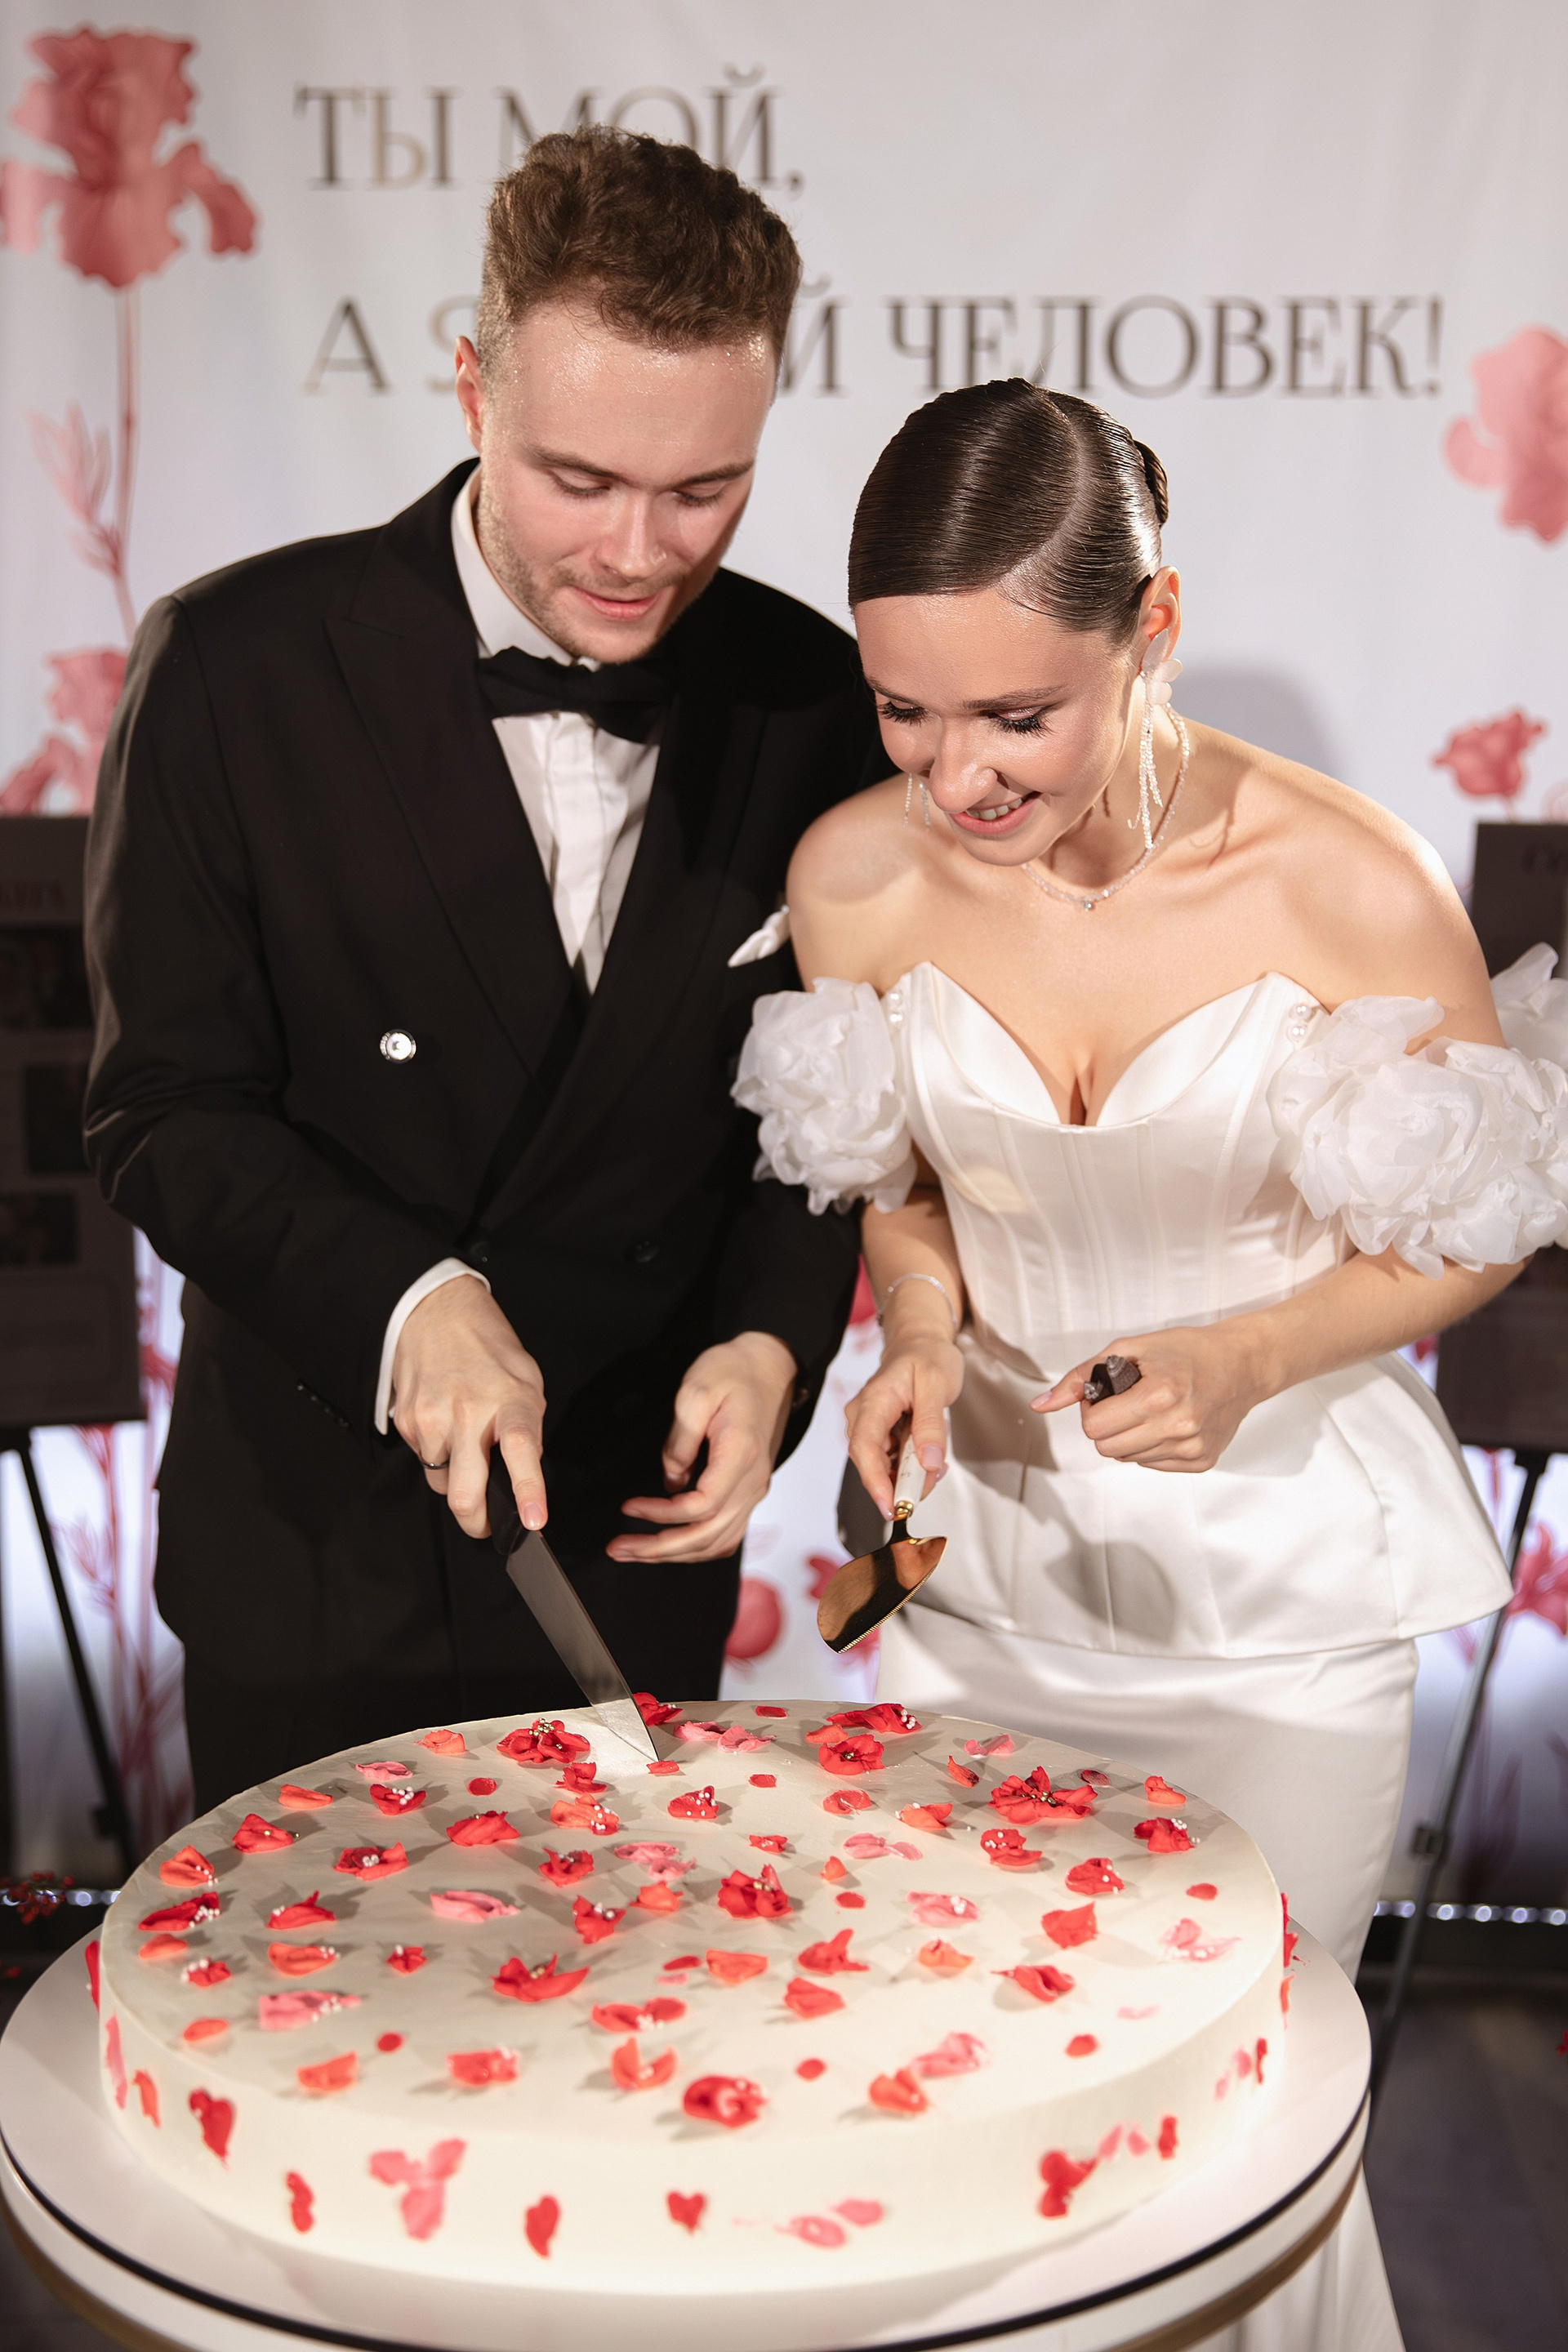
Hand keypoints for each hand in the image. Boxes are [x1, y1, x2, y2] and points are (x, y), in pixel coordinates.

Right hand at [391, 1275, 547, 1538]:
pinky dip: (437, 1455)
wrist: (435, 1311)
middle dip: (475, 1522)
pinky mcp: (405, 1422)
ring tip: (464, 1444)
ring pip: (442, 1484)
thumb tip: (524, 1476)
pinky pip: (424, 1460)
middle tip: (486, 1523)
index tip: (531, 1521)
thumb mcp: (525, 1381)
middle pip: (463, 1494)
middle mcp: (467, 1412)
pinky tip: (444, 1424)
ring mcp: (431, 1419)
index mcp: (510, 1400)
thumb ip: (528, 1429)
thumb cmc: (487, 1348)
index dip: (527, 1490)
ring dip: (455, 1480)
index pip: (520, 1450)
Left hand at [609, 1332, 796, 1563]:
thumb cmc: (733, 1372)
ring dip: (675, 1553)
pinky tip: (671, 1544)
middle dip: (660, 1549)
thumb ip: (679, 1441)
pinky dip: (697, 1546)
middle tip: (619, 1548)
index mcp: (741, 1455)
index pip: (702, 1506)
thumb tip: (670, 1481)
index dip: (662, 1514)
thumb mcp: (696, 1391)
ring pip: (718, 1541)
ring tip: (636, 1551)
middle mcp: (753, 1480)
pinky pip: (727, 1532)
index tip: (629, 1506)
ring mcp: (755, 1489)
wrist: (770, 1366)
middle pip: (708, 1535)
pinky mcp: (749, 1489)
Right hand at [846, 1332, 963, 1516]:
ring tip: (937, 1466)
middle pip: (872, 1462)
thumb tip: (929, 1462)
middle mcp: (863, 1416)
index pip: (864, 1447)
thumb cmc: (927, 1357)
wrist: (921, 1343)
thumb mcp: (937, 1385)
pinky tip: (930, 1459)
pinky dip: (911, 1467)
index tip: (893, 1506)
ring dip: (909, 1476)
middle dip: (901, 1482)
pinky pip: (891, 1459)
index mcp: (874, 1401)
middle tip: (931, 1482)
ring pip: (883, 1465)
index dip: (875, 1481)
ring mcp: (870, 1425)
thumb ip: (932, 1425)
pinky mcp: (880, 1433)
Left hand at [1031, 1323, 1268, 1471]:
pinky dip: (1152, 1445)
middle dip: (1106, 1426)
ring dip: (1129, 1437)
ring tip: (1151, 1409)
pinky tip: (1168, 1422)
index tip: (1107, 1394)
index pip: (1094, 1428)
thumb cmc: (1185, 1351)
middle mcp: (1178, 1426)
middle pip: (1107, 1450)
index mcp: (1159, 1395)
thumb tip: (1040, 1405)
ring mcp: (1192, 1448)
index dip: (1092, 1409)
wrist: (1242, 1364)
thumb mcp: (1127, 1350)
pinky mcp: (1202, 1461)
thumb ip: (1079, 1378)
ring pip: (1128, 1460)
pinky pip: (1153, 1465)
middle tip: (1125, 1402)